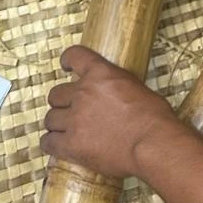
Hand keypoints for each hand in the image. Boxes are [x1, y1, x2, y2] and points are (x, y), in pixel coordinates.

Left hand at [41, 45, 172, 176]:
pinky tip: (59, 146)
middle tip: (72, 111)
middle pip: (56, 94)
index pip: (74, 56)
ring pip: (50, 118)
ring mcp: (74, 119)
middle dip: (62, 103)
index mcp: (101, 74)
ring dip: (57, 124)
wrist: (152, 143)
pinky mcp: (71, 144)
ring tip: (66, 132)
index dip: (67, 60)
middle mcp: (83, 93)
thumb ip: (116, 88)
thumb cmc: (154, 117)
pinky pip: (48, 142)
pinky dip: (52, 144)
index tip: (66, 66)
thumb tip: (114, 97)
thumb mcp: (137, 88)